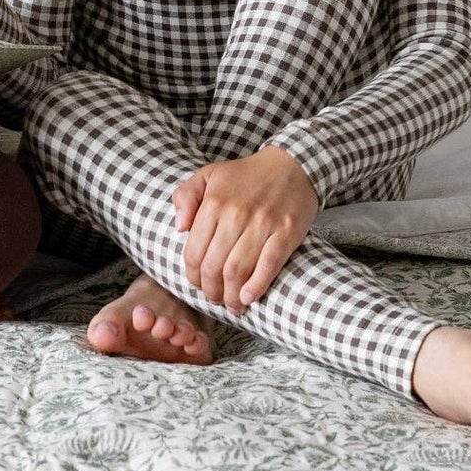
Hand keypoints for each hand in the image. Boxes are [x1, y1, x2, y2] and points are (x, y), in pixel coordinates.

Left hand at [171, 146, 318, 313]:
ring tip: (230, 304)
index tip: (197, 284)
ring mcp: (261, 225)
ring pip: (237, 271)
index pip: (194, 251)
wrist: (291, 166)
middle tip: (214, 298)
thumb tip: (179, 228)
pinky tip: (248, 298)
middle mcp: (235, 214)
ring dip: (231, 295)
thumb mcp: (208, 175)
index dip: (193, 275)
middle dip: (210, 290)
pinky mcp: (285, 234)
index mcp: (213, 202)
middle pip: (214, 266)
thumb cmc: (246, 175)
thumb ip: (185, 197)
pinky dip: (256, 287)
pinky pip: (268, 266)